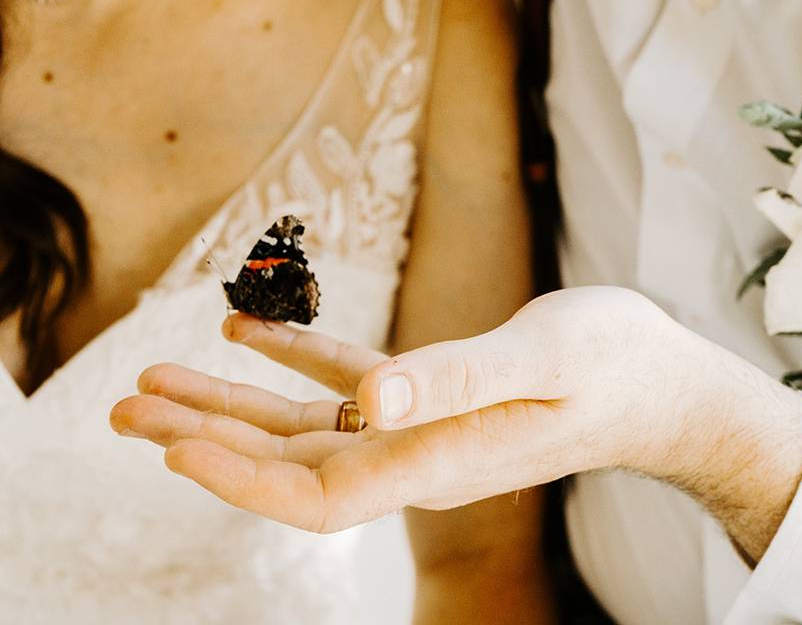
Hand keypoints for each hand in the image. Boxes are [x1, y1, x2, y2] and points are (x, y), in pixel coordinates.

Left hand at [111, 286, 801, 559]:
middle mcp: (417, 456)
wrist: (657, 382)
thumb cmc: (615, 365)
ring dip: (230, 403)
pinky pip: (345, 384)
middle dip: (204, 439)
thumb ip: (457, 378)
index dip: (241, 476)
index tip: (174, 446)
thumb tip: (372, 403)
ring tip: (154, 378)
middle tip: (122, 412)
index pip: (318, 494)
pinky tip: (247, 328)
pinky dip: (292, 359)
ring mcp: (419, 428)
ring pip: (304, 429)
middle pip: (287, 467)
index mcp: (439, 458)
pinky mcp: (429, 396)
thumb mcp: (544, 354)